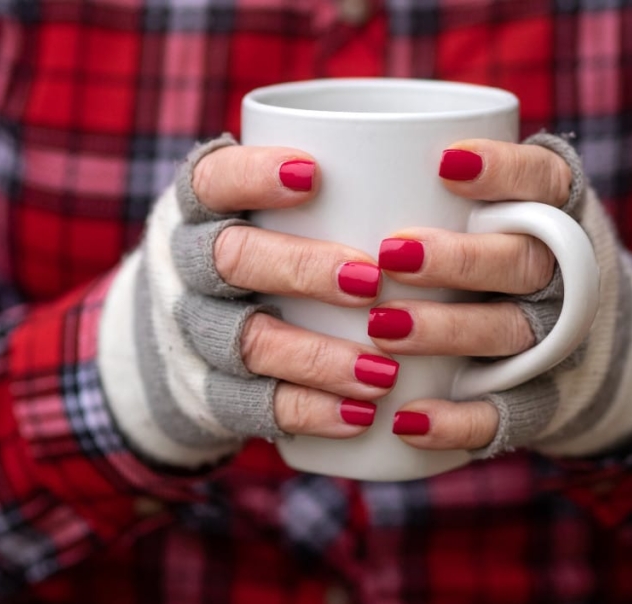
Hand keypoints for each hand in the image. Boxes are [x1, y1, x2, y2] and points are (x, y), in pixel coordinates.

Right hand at [189, 142, 398, 436]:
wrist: (183, 335)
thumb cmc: (259, 253)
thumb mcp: (266, 212)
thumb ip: (326, 191)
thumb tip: (448, 157)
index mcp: (199, 210)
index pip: (212, 181)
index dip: (253, 176)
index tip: (313, 175)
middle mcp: (186, 269)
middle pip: (230, 260)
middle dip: (300, 268)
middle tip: (370, 281)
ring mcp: (195, 334)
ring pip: (246, 343)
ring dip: (316, 357)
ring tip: (383, 371)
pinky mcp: (210, 391)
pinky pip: (252, 406)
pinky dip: (308, 411)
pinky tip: (360, 417)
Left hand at [377, 136, 631, 457]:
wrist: (580, 348)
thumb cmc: (497, 258)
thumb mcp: (492, 212)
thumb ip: (434, 188)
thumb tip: (322, 157)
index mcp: (553, 216)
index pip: (542, 181)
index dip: (503, 170)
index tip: (445, 163)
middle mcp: (562, 276)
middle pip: (522, 262)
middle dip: (458, 258)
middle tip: (390, 254)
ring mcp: (553, 340)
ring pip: (509, 333)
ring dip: (446, 330)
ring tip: (380, 329)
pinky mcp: (536, 399)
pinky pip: (504, 415)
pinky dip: (458, 420)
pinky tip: (406, 420)